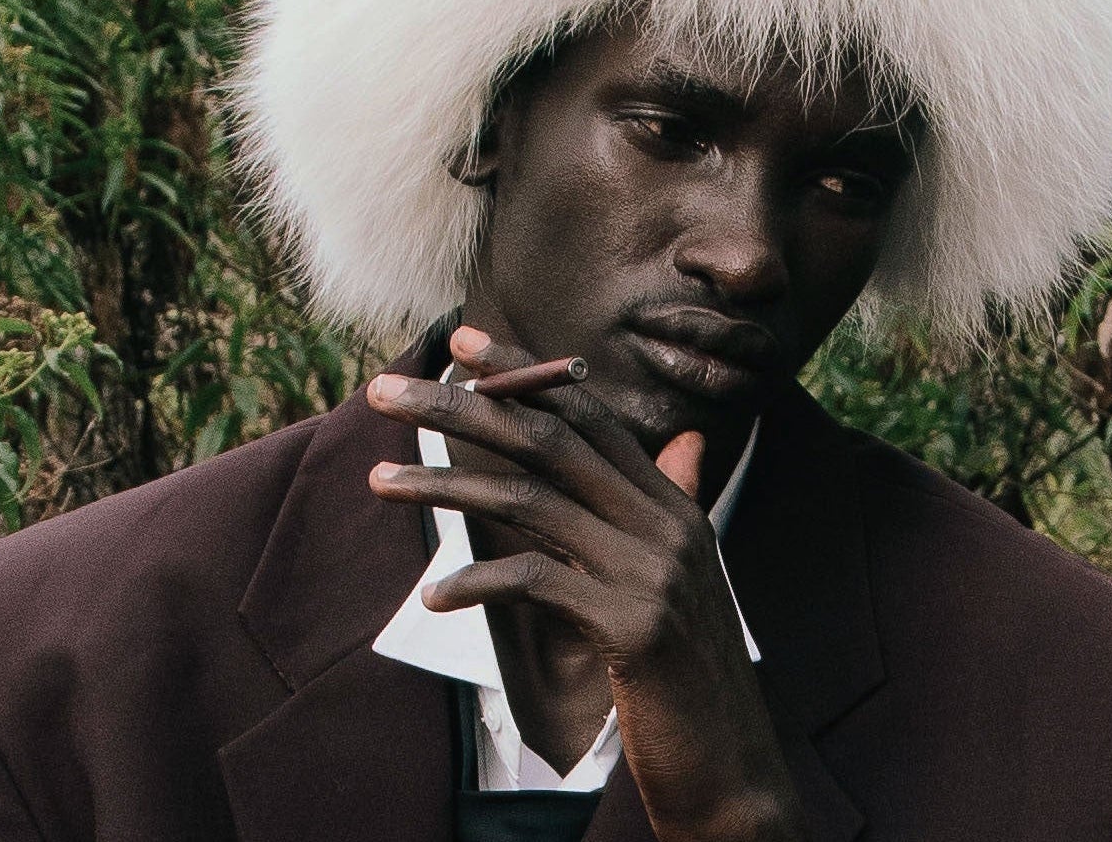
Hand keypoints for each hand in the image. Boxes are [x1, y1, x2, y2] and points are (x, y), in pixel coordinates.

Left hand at [365, 326, 806, 841]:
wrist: (732, 766)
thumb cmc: (687, 677)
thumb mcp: (681, 581)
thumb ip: (673, 505)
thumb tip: (683, 442)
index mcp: (673, 506)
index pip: (589, 415)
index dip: (524, 374)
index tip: (462, 345)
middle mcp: (666, 525)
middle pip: (550, 440)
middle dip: (462, 408)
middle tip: (388, 390)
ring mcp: (652, 572)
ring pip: (531, 502)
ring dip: (444, 487)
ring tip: (379, 480)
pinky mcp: (633, 626)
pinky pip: (537, 582)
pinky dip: (478, 582)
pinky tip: (435, 596)